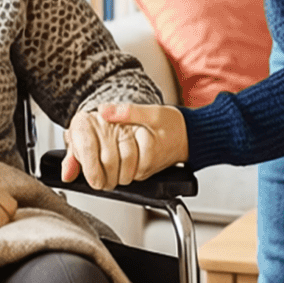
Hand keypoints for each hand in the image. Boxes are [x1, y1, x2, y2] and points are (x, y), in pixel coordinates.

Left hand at [62, 103, 189, 190]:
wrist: (189, 137)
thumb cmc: (174, 127)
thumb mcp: (153, 113)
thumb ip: (128, 112)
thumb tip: (103, 110)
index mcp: (146, 154)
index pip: (114, 161)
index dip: (100, 153)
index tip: (93, 142)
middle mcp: (143, 168)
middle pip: (112, 169)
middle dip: (102, 157)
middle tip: (96, 143)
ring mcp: (141, 171)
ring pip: (116, 171)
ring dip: (109, 160)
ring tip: (105, 146)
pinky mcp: (140, 172)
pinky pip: (123, 170)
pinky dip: (117, 160)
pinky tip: (116, 149)